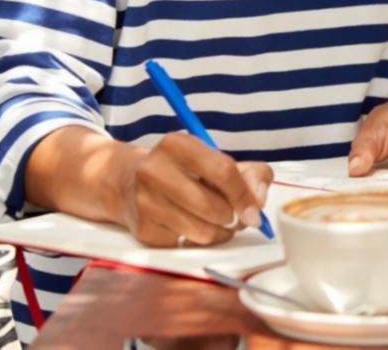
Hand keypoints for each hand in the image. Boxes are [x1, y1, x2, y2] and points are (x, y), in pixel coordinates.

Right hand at [110, 132, 271, 246]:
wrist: (128, 183)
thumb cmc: (185, 171)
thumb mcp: (216, 160)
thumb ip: (250, 173)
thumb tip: (259, 199)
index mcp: (177, 145)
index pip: (223, 170)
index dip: (245, 195)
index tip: (255, 211)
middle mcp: (154, 170)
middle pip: (213, 206)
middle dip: (233, 217)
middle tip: (236, 217)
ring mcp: (145, 201)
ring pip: (202, 230)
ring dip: (219, 232)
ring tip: (218, 222)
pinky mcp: (142, 228)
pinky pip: (185, 243)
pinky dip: (198, 239)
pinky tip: (193, 225)